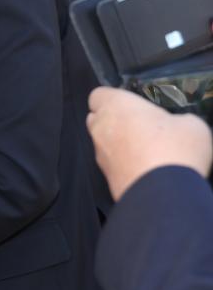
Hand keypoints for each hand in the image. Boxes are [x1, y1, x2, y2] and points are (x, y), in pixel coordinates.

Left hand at [87, 87, 212, 199]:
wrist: (164, 195)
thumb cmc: (174, 149)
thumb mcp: (191, 124)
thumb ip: (176, 118)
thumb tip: (176, 125)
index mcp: (115, 106)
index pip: (98, 95)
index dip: (114, 98)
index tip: (132, 104)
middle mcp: (100, 128)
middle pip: (98, 119)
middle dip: (115, 121)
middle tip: (143, 127)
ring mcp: (100, 155)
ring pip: (104, 143)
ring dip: (120, 144)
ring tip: (149, 150)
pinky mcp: (106, 178)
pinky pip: (112, 164)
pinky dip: (124, 164)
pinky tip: (147, 168)